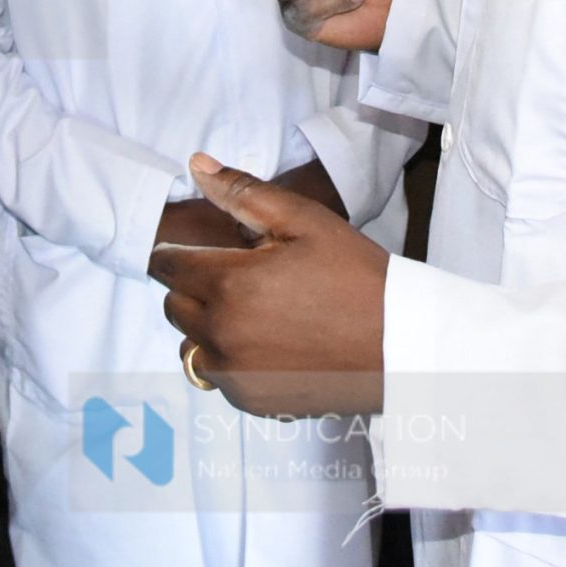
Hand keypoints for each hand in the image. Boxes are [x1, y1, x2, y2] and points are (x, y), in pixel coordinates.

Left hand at [152, 155, 386, 416]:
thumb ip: (242, 193)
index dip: (179, 252)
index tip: (203, 251)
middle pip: (173, 305)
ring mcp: (234, 374)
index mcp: (230, 284)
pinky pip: (216, 376)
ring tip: (254, 313)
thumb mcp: (305, 221)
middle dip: (194, 287)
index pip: (165, 265)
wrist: (400, 343)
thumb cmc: (355, 275)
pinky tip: (269, 344)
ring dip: (207, 327)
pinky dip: (229, 360)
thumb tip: (196, 165)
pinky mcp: (249, 401)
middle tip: (239, 277)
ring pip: (190, 343)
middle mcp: (221, 334)